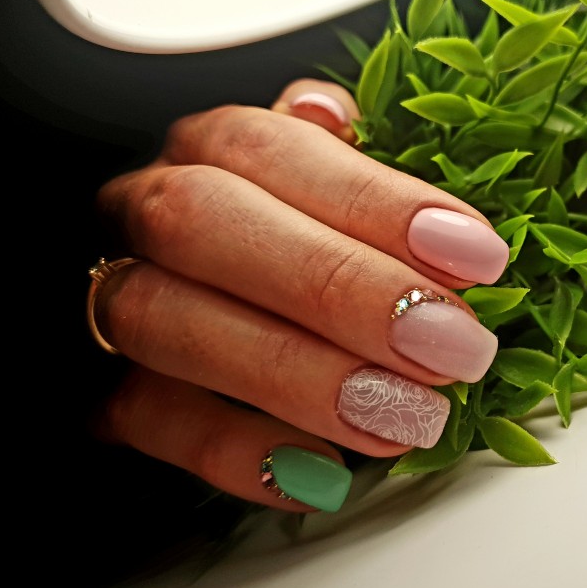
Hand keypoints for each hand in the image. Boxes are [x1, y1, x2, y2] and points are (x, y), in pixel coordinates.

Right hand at [88, 79, 507, 511]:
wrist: (210, 297)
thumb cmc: (298, 238)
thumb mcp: (331, 187)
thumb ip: (344, 158)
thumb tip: (330, 111)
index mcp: (211, 148)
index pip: (277, 148)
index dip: (378, 202)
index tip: (479, 260)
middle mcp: (147, 211)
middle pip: (203, 222)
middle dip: (338, 286)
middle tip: (455, 348)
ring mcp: (111, 300)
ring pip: (167, 322)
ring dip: (300, 376)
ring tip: (413, 420)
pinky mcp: (106, 392)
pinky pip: (148, 422)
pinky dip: (238, 453)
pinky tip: (324, 476)